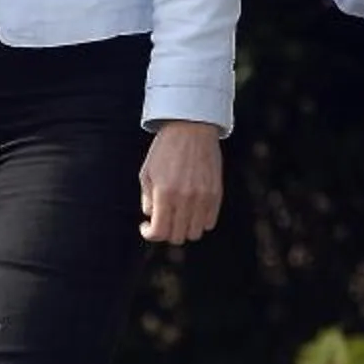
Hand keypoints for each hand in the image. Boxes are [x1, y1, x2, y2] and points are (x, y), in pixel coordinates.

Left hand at [139, 121, 223, 243]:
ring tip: (178, 216)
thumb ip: (147, 199)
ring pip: (195, 233)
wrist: (191, 128)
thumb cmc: (165, 149)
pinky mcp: (216, 194)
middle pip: (177, 236)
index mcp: (164, 193)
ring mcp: (203, 197)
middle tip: (162, 220)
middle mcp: (185, 198)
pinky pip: (209, 222)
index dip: (149, 234)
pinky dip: (200, 222)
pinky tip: (192, 211)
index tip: (147, 226)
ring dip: (184, 229)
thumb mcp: (147, 172)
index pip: (158, 232)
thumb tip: (152, 218)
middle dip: (166, 232)